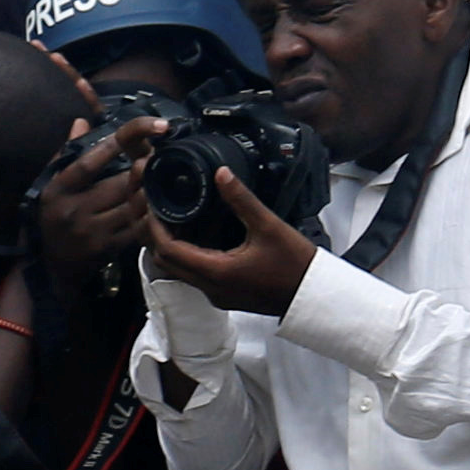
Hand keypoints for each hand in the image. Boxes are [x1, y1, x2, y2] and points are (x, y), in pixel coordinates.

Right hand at [36, 114, 170, 271]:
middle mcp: (75, 211)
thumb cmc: (54, 215)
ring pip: (133, 206)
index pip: (90, 162)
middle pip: (120, 184)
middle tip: (160, 156)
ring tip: (163, 177)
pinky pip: (139, 228)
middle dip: (144, 168)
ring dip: (151, 190)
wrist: (52, 266)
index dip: (119, 142)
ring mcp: (93, 232)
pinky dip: (151, 214)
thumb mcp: (52, 183)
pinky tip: (160, 203)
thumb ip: (66, 152)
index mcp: (59, 189)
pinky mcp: (109, 249)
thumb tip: (82, 121)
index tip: (150, 126)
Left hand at [140, 165, 319, 316]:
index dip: (155, 227)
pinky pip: (197, 276)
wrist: (315, 297)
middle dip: (158, 236)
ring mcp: (218, 295)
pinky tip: (201, 236)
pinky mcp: (226, 296)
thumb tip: (221, 173)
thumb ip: (241, 199)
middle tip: (162, 209)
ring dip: (174, 247)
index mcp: (216, 272)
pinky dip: (190, 256)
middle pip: (167, 263)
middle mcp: (211, 288)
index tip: (154, 205)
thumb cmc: (296, 265)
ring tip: (179, 217)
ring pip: (180, 271)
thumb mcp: (269, 226)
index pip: (168, 250)